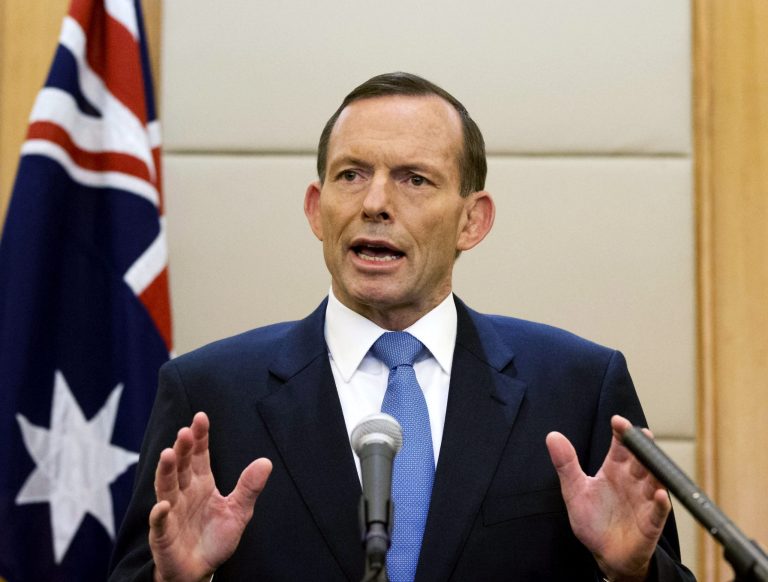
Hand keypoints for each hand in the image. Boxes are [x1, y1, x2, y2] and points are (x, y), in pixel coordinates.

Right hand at [148, 412, 271, 581]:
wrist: (200, 571)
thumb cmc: (216, 539)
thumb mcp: (238, 512)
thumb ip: (249, 488)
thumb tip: (266, 462)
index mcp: (201, 484)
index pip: (199, 456)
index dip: (200, 437)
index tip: (201, 417)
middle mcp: (184, 493)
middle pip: (181, 467)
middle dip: (182, 449)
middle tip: (185, 432)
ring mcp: (171, 513)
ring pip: (165, 488)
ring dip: (166, 472)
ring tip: (168, 454)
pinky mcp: (163, 536)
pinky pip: (159, 524)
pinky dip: (159, 514)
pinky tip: (163, 504)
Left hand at [546, 415, 669, 581]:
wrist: (605, 554)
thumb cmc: (592, 520)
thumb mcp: (575, 491)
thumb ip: (566, 464)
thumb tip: (552, 436)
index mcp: (615, 469)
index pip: (621, 445)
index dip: (622, 432)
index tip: (617, 421)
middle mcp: (633, 481)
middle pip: (641, 458)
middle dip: (642, 446)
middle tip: (641, 434)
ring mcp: (645, 500)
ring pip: (655, 480)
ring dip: (655, 470)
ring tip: (652, 459)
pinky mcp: (651, 522)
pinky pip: (660, 511)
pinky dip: (661, 502)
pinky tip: (659, 494)